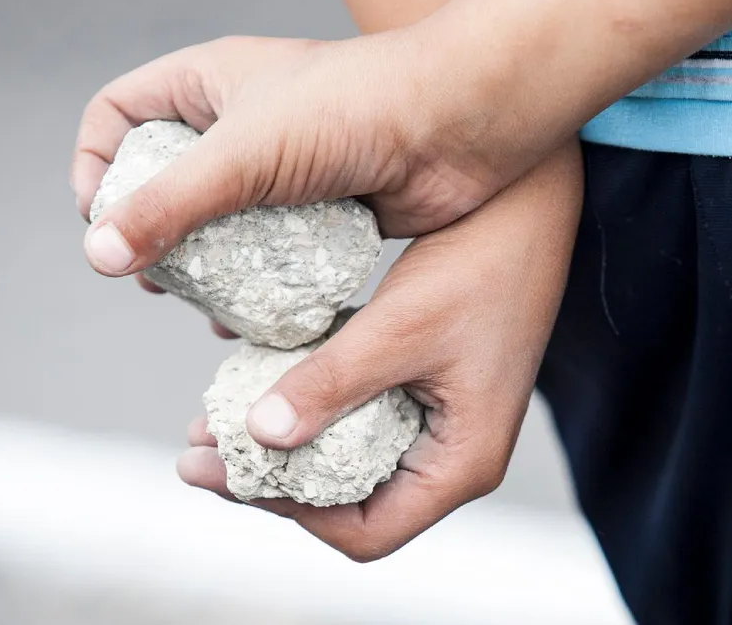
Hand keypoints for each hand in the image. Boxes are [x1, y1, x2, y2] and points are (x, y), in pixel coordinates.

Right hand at [70, 32, 556, 277]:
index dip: (94, 164)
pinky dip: (250, 284)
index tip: (103, 218)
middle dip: (146, 231)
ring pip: (212, 222)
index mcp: (210, 81)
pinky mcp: (318, 211)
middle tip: (152, 276)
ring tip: (199, 303)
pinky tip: (250, 316)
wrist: (464, 127)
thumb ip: (169, 204)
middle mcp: (241, 122)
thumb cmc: (357, 112)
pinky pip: (264, 252)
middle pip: (158, 178)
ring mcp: (282, 169)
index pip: (116, 113)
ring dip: (198, 267)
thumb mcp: (248, 155)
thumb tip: (99, 256)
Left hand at [177, 142, 582, 560]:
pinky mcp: (424, 382)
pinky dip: (308, 404)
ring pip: (347, 457)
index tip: (228, 473)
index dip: (289, 512)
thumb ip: (331, 384)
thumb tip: (258, 433)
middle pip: (349, 500)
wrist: (531, 202)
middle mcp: (452, 453)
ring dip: (282, 442)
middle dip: (271, 479)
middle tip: (200, 452)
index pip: (365, 529)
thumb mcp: (398, 326)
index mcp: (461, 462)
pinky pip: (358, 414)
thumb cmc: (484, 263)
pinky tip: (257, 380)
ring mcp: (440, 419)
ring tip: (212, 420)